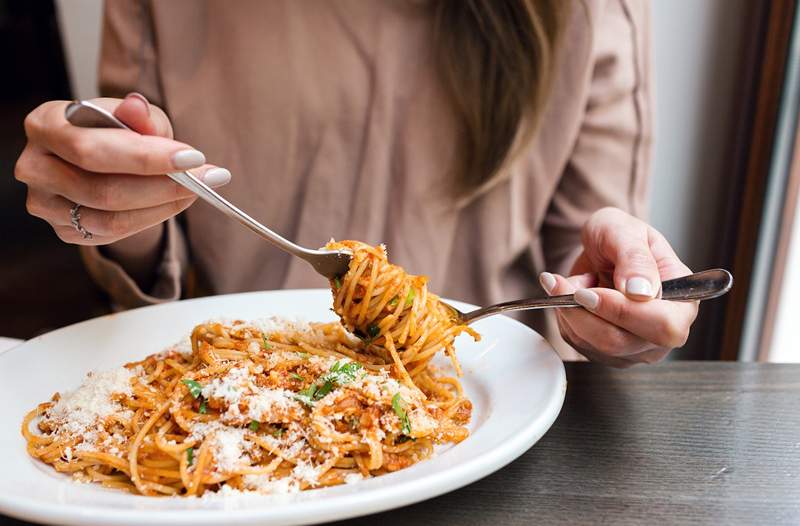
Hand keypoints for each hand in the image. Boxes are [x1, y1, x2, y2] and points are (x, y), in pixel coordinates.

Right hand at [14, 93, 230, 245]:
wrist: (101, 160)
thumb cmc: (114, 130)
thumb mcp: (133, 115)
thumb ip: (140, 115)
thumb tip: (137, 108)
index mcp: (45, 124)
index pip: (92, 148)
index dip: (145, 157)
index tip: (193, 157)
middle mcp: (35, 166)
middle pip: (102, 189)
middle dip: (163, 185)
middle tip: (205, 178)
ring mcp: (46, 203)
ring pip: (111, 218)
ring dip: (162, 206)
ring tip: (195, 189)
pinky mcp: (63, 230)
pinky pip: (113, 233)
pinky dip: (151, 218)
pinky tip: (173, 203)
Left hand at [539, 207, 697, 366]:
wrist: (600, 248)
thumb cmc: (620, 236)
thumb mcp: (624, 231)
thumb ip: (635, 258)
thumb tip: (640, 292)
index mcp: (683, 303)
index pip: (662, 325)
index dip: (622, 311)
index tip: (588, 291)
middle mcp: (662, 333)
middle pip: (620, 342)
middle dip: (584, 312)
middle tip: (562, 283)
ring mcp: (634, 348)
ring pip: (594, 344)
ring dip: (570, 310)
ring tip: (569, 281)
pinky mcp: (606, 352)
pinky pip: (578, 342)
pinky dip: (565, 316)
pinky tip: (571, 295)